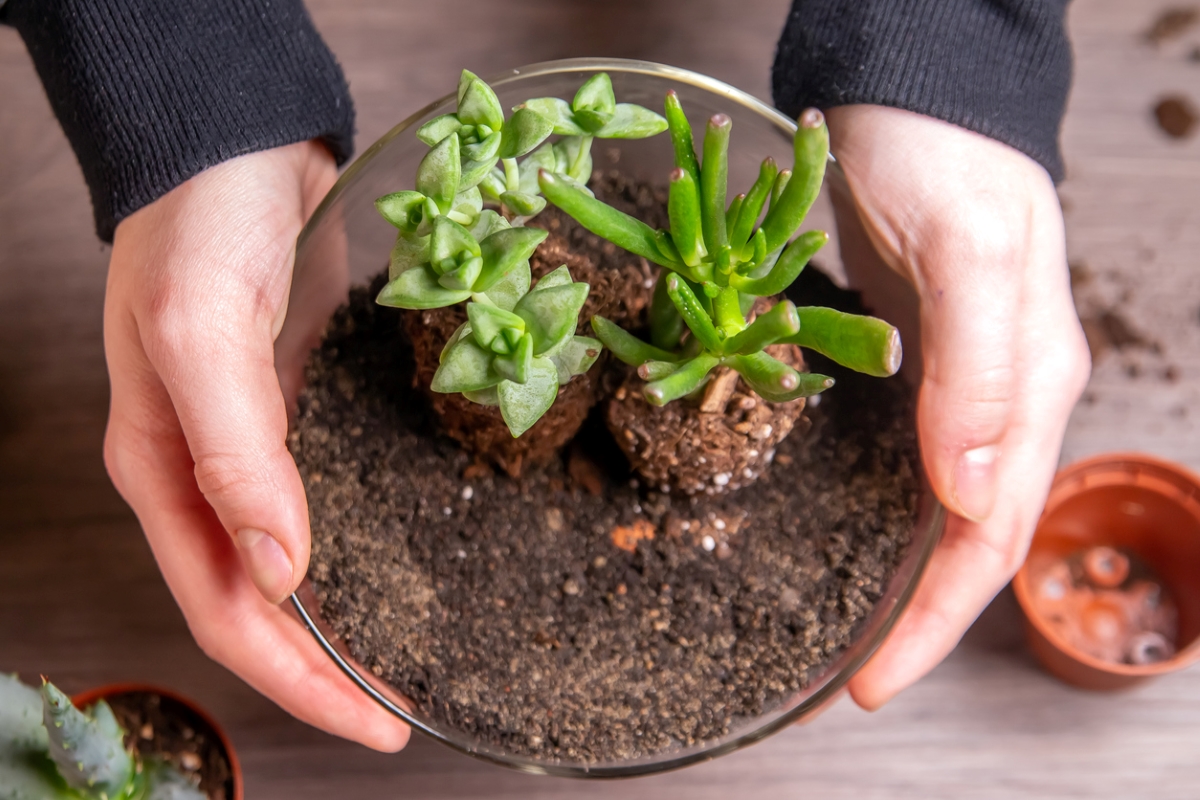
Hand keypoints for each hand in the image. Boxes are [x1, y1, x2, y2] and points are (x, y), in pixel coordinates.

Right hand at [103, 141, 409, 750]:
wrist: (235, 142)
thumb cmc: (198, 225)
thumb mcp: (201, 332)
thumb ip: (234, 451)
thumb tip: (278, 571)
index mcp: (165, 474)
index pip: (228, 612)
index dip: (300, 680)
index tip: (375, 724)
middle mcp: (206, 473)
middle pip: (263, 605)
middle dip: (326, 670)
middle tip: (401, 713)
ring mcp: (256, 441)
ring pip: (296, 562)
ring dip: (347, 618)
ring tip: (409, 660)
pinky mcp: (302, 406)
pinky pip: (330, 499)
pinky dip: (362, 543)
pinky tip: (405, 556)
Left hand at [824, 106, 1090, 708]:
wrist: (910, 95)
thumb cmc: (943, 156)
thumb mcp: (967, 251)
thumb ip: (978, 372)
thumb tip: (969, 497)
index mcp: (1033, 389)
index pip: (990, 536)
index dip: (935, 618)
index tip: (870, 681)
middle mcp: (1001, 402)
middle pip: (966, 540)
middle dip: (913, 619)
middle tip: (845, 683)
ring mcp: (956, 387)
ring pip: (934, 511)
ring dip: (892, 578)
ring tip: (837, 635)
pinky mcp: (913, 368)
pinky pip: (901, 464)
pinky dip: (873, 516)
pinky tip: (836, 538)